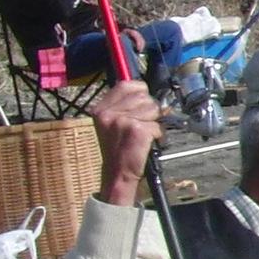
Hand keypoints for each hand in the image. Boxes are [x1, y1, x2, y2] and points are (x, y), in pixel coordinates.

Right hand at [91, 80, 164, 204]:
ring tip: (143, 134)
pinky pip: (157, 125)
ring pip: (153, 109)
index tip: (143, 103)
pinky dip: (157, 134)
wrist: (117, 173)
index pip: (127, 85)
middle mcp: (108, 112)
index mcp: (100, 108)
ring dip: (154, 122)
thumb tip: (148, 94)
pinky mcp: (136, 129)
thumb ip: (125, 106)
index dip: (141, 91)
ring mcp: (122, 120)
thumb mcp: (112, 123)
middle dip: (150, 110)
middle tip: (142, 125)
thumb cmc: (118, 148)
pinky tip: (147, 141)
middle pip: (144, 97)